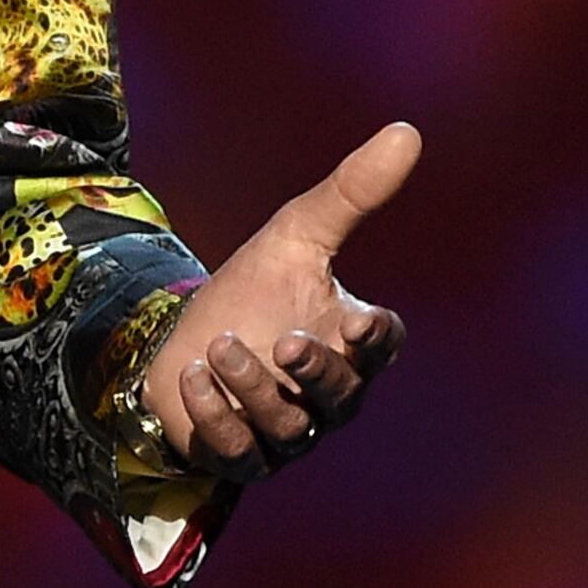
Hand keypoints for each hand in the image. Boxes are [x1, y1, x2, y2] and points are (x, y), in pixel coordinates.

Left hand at [139, 120, 416, 480]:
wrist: (179, 338)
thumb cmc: (252, 292)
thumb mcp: (294, 236)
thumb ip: (350, 193)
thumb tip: (408, 131)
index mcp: (349, 342)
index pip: (382, 346)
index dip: (376, 339)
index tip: (360, 322)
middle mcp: (327, 396)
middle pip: (342, 397)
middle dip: (316, 371)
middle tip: (286, 342)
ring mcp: (286, 433)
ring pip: (287, 428)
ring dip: (252, 388)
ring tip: (219, 348)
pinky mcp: (241, 456)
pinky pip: (238, 452)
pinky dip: (216, 419)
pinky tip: (192, 381)